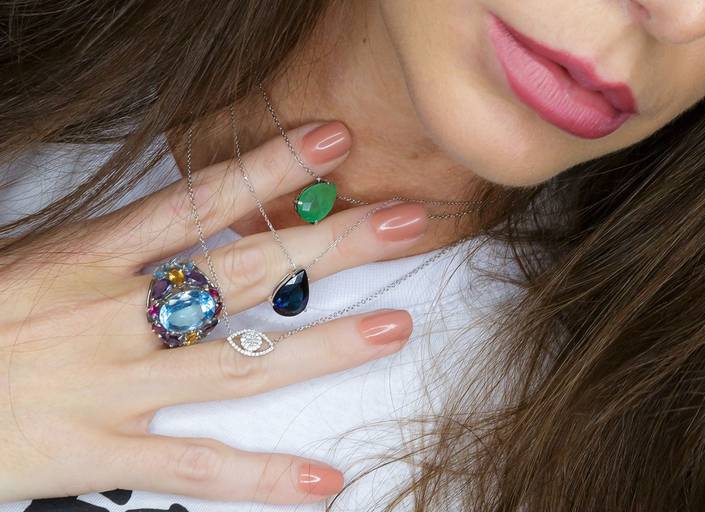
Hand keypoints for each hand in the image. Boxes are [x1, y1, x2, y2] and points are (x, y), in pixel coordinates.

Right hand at [0, 122, 426, 503]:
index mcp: (89, 258)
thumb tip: (193, 227)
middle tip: (405, 223)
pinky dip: (263, 478)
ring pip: (239, 363)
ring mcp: (111, 387)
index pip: (200, 199)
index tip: (333, 145)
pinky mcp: (98, 454)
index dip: (272, 167)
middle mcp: (111, 316)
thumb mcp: (37, 259)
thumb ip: (116, 248)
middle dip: (329, 245)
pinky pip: (197, 471)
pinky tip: (326, 479)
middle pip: (241, 272)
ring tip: (394, 326)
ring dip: (323, 345)